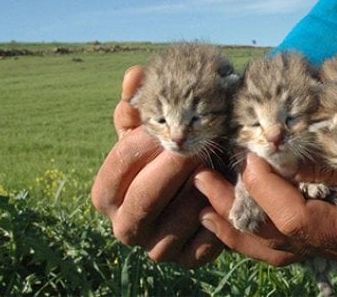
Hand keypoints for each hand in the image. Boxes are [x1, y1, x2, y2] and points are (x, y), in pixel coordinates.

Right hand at [91, 66, 223, 268]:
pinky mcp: (188, 259)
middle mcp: (125, 227)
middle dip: (171, 169)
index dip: (142, 146)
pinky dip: (218, 216)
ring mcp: (157, 248)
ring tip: (217, 166)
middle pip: (143, 200)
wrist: (211, 180)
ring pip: (175, 223)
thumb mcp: (159, 126)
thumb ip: (145, 103)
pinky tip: (228, 192)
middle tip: (198, 146)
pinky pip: (203, 243)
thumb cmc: (175, 148)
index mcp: (108, 194)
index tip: (168, 127)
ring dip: (198, 192)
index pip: (116, 170)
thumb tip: (135, 76)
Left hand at [196, 122, 336, 264]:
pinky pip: (276, 238)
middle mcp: (335, 250)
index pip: (294, 221)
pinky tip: (219, 209)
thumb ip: (331, 166)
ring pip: (268, 246)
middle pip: (271, 240)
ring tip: (199, 195)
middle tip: (200, 176)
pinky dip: (247, 224)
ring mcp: (325, 245)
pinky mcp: (320, 230)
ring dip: (230, 221)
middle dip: (232, 210)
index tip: (251, 155)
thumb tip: (274, 155)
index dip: (267, 190)